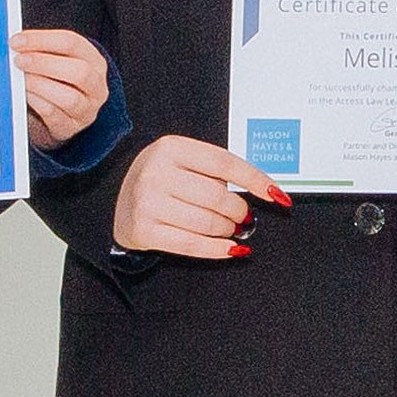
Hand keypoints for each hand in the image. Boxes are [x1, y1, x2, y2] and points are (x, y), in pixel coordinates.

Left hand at [15, 29, 113, 147]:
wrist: (68, 112)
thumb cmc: (59, 80)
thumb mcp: (58, 60)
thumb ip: (40, 49)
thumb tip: (15, 43)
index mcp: (94, 61)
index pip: (72, 43)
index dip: (41, 40)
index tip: (16, 41)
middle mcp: (96, 86)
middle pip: (78, 72)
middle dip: (43, 63)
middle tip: (18, 60)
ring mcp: (87, 109)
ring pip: (69, 98)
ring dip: (39, 85)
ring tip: (20, 79)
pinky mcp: (71, 127)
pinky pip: (54, 115)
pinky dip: (37, 102)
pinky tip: (24, 94)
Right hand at [112, 134, 282, 258]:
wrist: (120, 201)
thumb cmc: (162, 180)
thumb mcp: (183, 161)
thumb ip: (215, 171)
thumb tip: (263, 193)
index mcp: (171, 147)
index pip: (225, 163)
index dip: (255, 180)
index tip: (276, 195)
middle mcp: (156, 172)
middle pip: (218, 196)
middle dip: (239, 211)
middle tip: (243, 217)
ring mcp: (147, 202)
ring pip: (208, 222)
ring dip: (227, 230)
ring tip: (230, 229)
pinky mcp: (143, 230)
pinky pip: (192, 245)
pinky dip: (217, 249)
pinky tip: (230, 249)